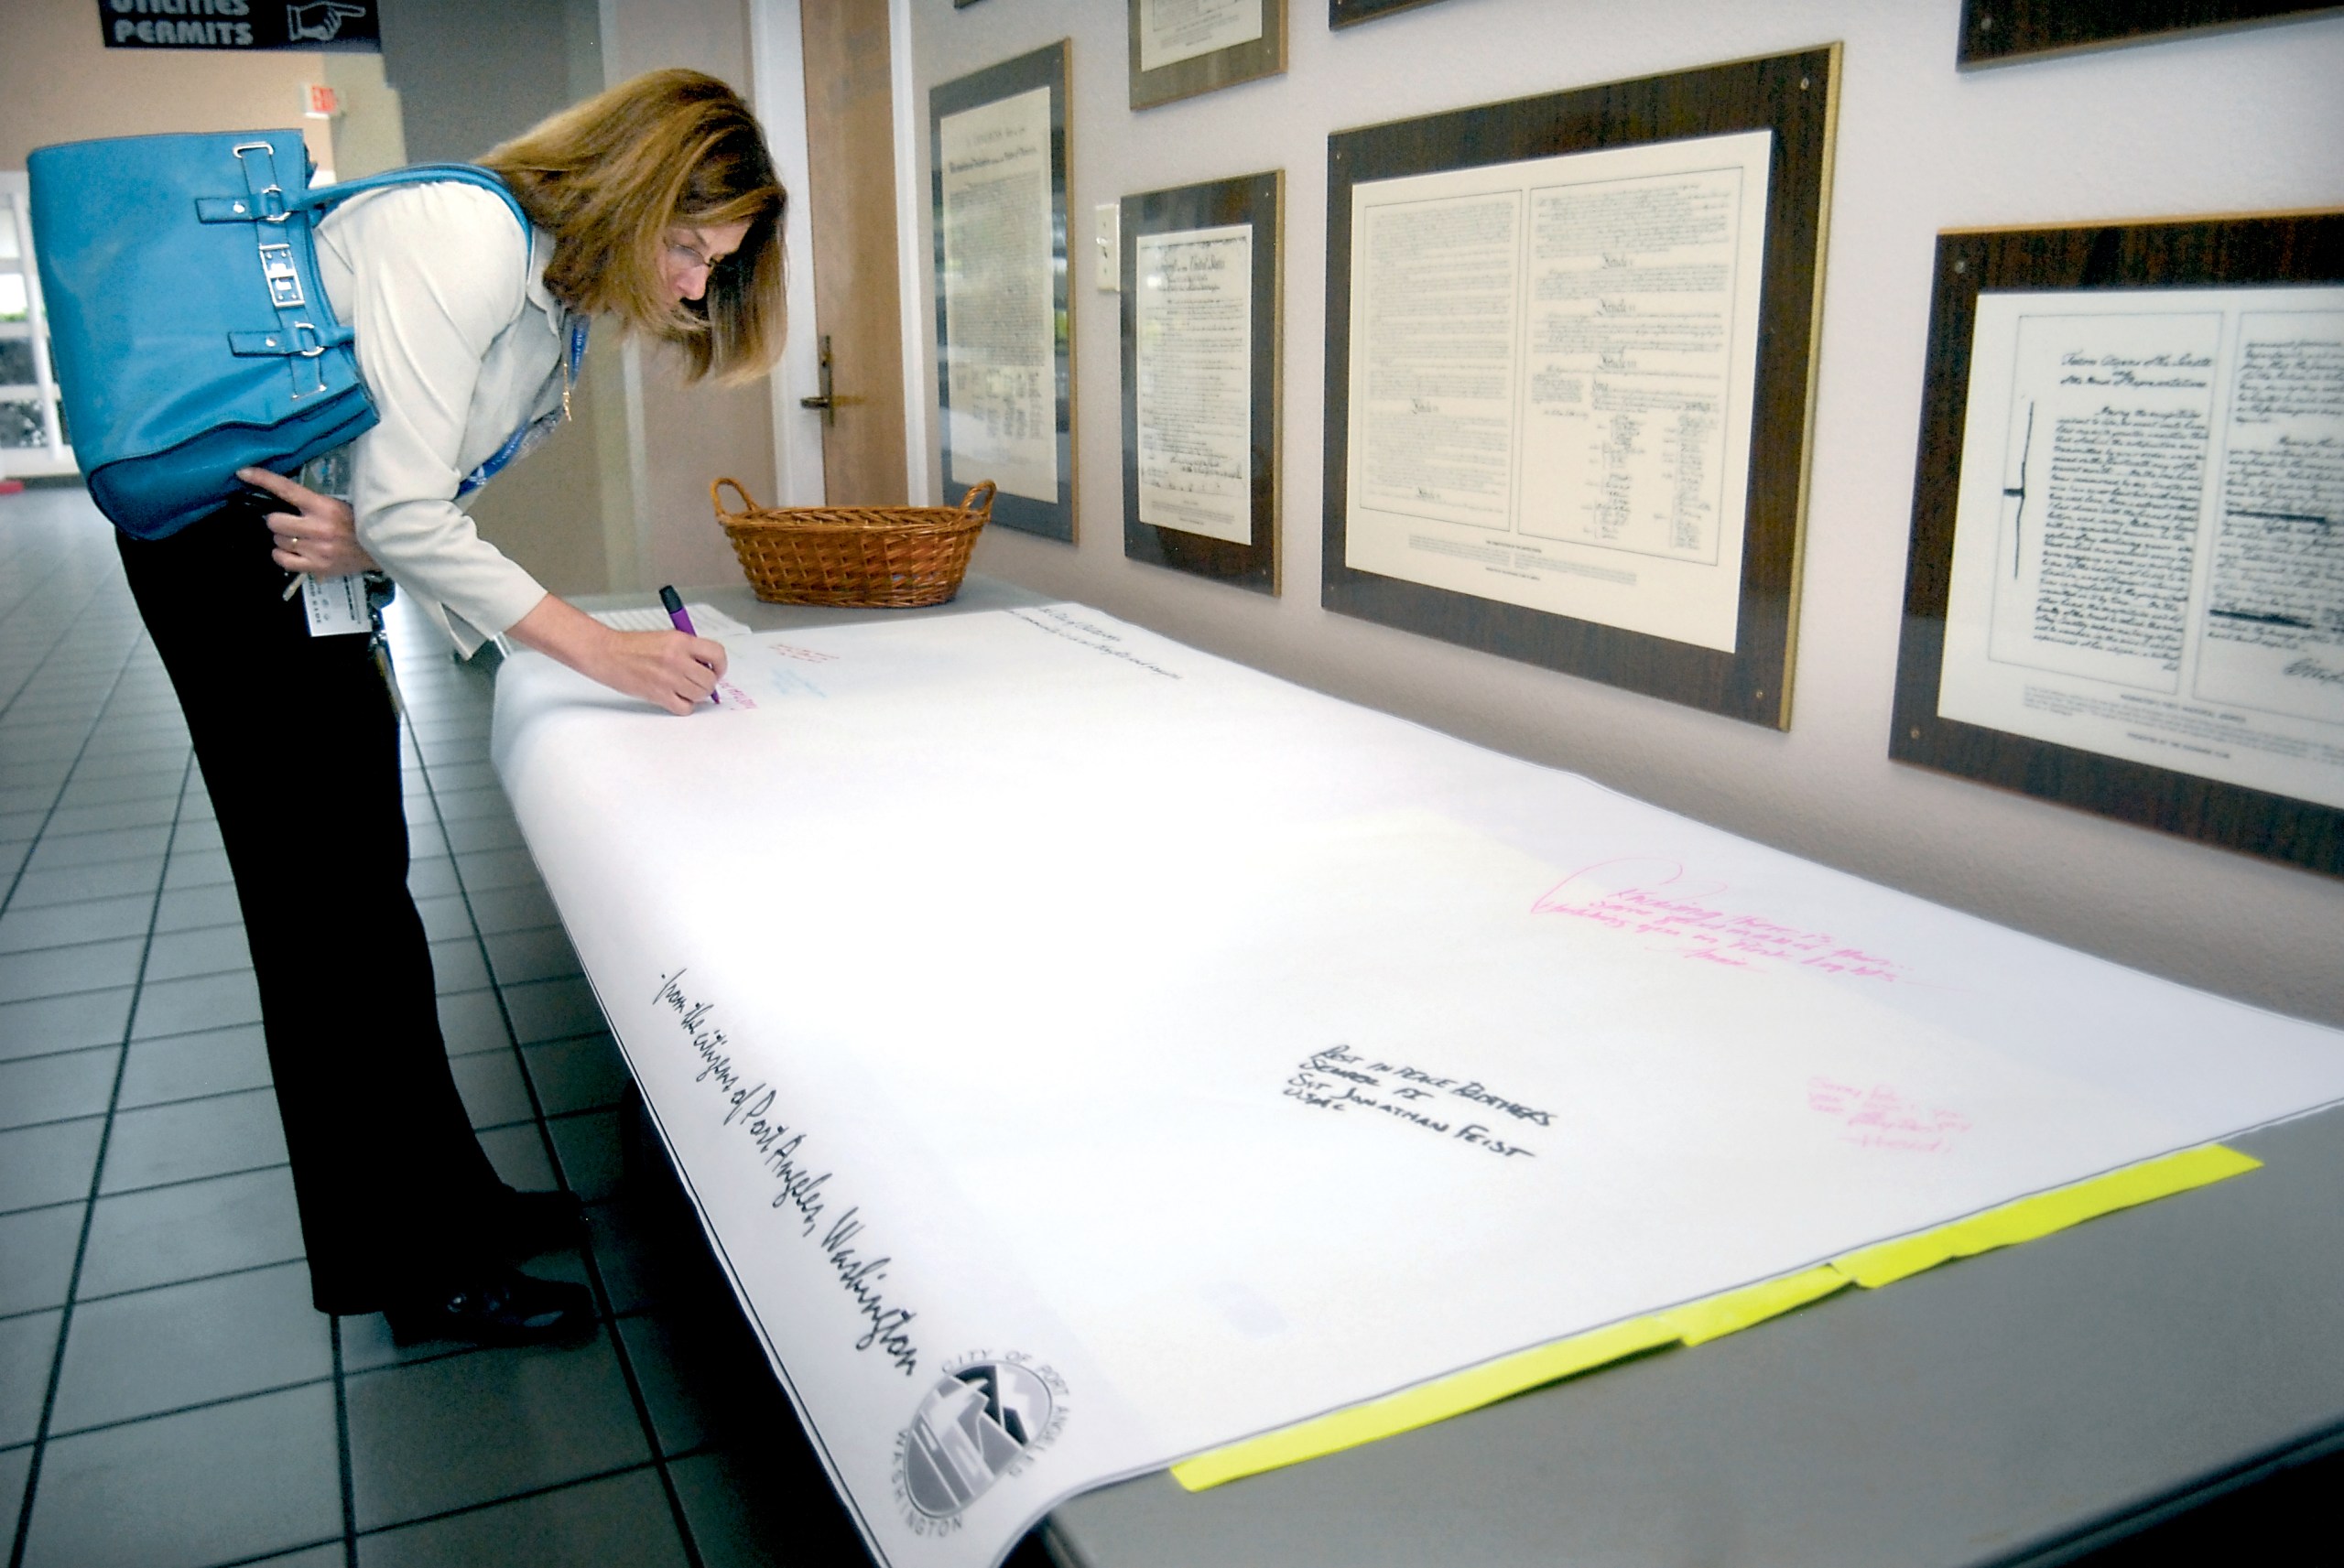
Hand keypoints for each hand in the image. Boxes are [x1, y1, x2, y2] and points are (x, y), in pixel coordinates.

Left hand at [239, 467, 378, 576]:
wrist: (380, 549)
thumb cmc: (357, 524)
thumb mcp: (337, 506)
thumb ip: (312, 504)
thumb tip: (282, 498)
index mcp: (324, 507)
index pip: (287, 489)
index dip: (263, 479)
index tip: (243, 473)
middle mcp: (318, 527)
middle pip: (274, 521)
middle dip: (276, 521)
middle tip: (288, 523)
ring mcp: (315, 549)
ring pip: (277, 541)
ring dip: (282, 539)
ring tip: (297, 539)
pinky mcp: (316, 567)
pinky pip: (283, 560)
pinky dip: (282, 555)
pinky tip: (292, 552)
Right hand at [506, 595, 725, 715]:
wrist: (608, 654)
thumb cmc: (634, 646)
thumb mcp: (666, 638)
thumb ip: (689, 650)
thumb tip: (709, 665)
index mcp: (681, 641)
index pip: (717, 654)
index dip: (720, 665)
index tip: (716, 669)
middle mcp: (678, 659)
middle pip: (710, 680)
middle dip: (708, 683)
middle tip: (698, 681)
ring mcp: (669, 679)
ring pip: (700, 695)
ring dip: (696, 695)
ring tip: (684, 688)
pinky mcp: (659, 695)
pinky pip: (685, 708)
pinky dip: (684, 706)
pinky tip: (676, 698)